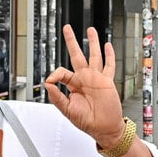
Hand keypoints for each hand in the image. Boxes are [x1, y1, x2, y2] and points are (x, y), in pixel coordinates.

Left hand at [44, 24, 125, 146]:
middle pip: (76, 55)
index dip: (55, 74)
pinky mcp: (107, 81)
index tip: (51, 80)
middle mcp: (84, 79)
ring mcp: (96, 78)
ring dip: (92, 42)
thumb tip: (47, 83)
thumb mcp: (67, 110)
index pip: (61, 71)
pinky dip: (109, 55)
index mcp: (72, 85)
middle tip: (67, 28)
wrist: (104, 128)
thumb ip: (57, 97)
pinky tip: (108, 46)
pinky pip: (109, 65)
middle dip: (72, 41)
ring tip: (90, 30)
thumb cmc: (87, 121)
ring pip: (94, 55)